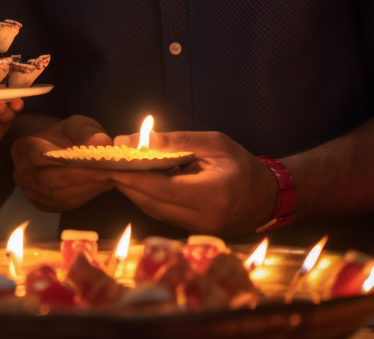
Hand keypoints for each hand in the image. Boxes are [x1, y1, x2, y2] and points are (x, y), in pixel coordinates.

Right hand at [11, 115, 115, 211]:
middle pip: (54, 179)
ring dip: (91, 185)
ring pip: (65, 193)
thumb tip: (103, 142)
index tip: (86, 158)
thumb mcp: (75, 125)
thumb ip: (87, 132)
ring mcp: (36, 195)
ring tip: (115, 175)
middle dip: (84, 174)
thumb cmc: (64, 136)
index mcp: (22, 150)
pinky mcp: (50, 207)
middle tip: (111, 170)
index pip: (38, 155)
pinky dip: (91, 192)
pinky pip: (72, 201)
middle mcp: (24, 176)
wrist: (56, 152)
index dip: (62, 157)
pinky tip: (107, 182)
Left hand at [109, 130, 278, 234]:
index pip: (161, 188)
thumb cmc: (242, 164)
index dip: (132, 176)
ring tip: (116, 170)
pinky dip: (147, 198)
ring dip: (133, 191)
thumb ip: (173, 141)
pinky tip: (137, 182)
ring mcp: (197, 230)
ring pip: (153, 211)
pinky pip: (162, 215)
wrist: (269, 197)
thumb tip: (132, 140)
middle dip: (126, 183)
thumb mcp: (212, 144)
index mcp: (211, 194)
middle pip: (152, 202)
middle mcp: (203, 218)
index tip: (109, 162)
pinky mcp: (193, 233)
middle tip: (104, 164)